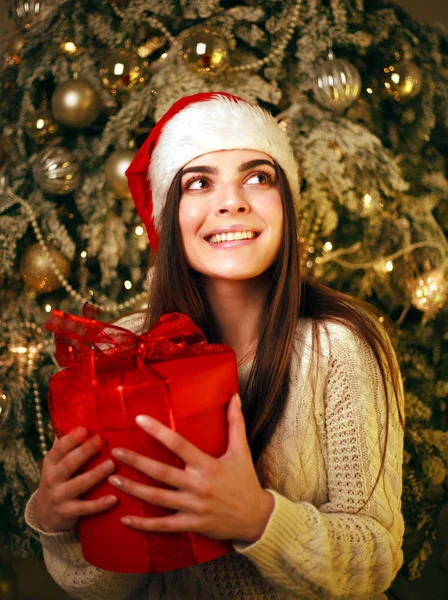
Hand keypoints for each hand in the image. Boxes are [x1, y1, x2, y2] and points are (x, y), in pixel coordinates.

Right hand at [35, 427, 117, 532]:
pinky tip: (114, 498)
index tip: (84, 429)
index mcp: (50, 463)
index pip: (59, 449)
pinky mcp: (69, 513)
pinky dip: (100, 504)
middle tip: (101, 440)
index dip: (71, 439)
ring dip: (96, 475)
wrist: (45, 515)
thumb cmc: (58, 480)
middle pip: (69, 464)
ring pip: (79, 485)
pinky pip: (86, 508)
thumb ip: (66, 445)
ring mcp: (60, 496)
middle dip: (85, 452)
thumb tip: (79, 417)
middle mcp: (53, 478)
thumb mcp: (56, 463)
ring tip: (112, 465)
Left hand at [109, 394, 273, 542]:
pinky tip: (125, 519)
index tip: (140, 420)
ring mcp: (193, 507)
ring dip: (133, 489)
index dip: (158, 431)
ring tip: (113, 479)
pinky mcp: (191, 525)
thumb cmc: (246, 481)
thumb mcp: (242, 450)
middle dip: (136, 462)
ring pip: (157, 498)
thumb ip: (236, 423)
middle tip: (115, 452)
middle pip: (161, 472)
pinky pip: (164, 525)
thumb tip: (235, 396)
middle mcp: (198, 485)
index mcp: (207, 464)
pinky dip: (144, 524)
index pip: (178, 444)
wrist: (257, 518)